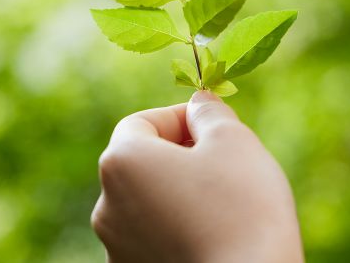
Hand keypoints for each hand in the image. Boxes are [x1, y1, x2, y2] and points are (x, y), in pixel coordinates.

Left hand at [91, 90, 303, 262]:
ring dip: (182, 191)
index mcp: (121, 163)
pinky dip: (180, 226)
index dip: (181, 117)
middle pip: (144, 162)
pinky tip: (216, 233)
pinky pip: (155, 236)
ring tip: (226, 202)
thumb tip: (199, 102)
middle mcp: (106, 206)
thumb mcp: (234, 141)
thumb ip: (209, 112)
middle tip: (227, 161)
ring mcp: (118, 248)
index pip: (143, 122)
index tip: (215, 127)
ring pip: (150, 201)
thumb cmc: (242, 210)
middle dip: (183, 154)